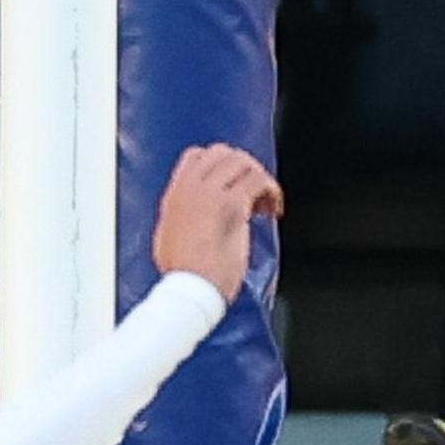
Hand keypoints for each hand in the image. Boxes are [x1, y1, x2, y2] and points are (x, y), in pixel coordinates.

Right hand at [150, 142, 283, 303]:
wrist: (190, 291)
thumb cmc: (185, 278)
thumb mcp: (170, 239)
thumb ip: (183, 217)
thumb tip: (195, 214)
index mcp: (175, 195)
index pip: (197, 155)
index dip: (221, 164)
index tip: (233, 184)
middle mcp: (190, 188)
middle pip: (223, 152)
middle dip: (245, 168)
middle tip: (255, 192)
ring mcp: (209, 194)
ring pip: (243, 162)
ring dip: (260, 179)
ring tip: (266, 204)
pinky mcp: (230, 205)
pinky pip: (259, 181)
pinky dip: (272, 191)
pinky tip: (273, 210)